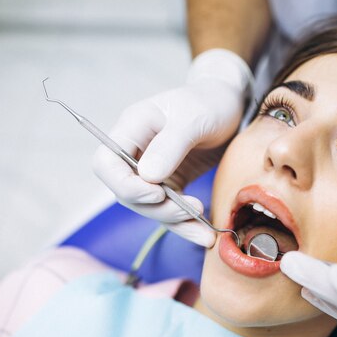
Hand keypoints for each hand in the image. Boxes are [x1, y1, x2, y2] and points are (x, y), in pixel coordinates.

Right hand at [92, 49, 252, 246]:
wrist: (231, 106)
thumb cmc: (209, 102)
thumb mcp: (194, 118)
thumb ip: (171, 145)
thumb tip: (147, 177)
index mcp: (132, 128)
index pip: (105, 163)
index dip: (124, 185)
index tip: (157, 193)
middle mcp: (137, 151)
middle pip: (126, 192)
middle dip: (157, 208)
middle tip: (190, 210)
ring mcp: (152, 170)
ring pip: (149, 207)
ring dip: (174, 222)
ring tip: (204, 231)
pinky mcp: (171, 183)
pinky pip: (170, 210)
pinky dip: (186, 225)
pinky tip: (204, 234)